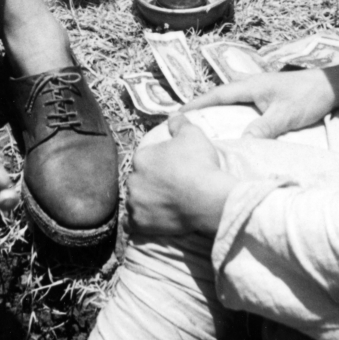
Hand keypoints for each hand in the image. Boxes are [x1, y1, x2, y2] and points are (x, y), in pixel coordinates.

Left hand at [126, 114, 236, 236]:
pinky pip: (130, 223)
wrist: (208, 198)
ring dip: (142, 201)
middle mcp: (133, 179)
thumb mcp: (192, 133)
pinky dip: (136, 221)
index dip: (157, 162)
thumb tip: (173, 116)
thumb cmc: (199, 163)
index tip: (170, 168)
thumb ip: (179, 123)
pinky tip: (146, 219)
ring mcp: (135, 203)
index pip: (144, 158)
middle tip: (168, 186)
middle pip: (138, 179)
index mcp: (141, 157)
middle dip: (148, 181)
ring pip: (133, 200)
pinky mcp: (140, 224)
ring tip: (160, 203)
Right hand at [183, 64, 338, 139]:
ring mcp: (259, 94)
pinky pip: (242, 112)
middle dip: (200, 112)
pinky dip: (232, 121)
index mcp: (249, 86)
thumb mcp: (285, 114)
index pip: (216, 96)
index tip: (176, 116)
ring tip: (201, 136)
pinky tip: (230, 136)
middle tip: (183, 130)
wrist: (332, 87)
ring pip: (230, 107)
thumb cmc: (308, 96)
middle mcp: (250, 87)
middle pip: (219, 101)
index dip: (196, 105)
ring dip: (216, 117)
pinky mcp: (267, 102)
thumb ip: (264, 127)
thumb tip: (241, 142)